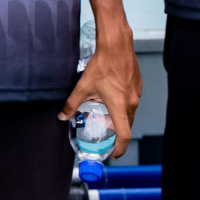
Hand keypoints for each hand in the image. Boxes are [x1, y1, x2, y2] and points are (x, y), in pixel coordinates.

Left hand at [59, 23, 141, 158]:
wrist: (116, 46)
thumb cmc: (102, 65)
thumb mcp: (83, 87)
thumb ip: (72, 104)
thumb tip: (62, 116)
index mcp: (120, 107)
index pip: (124, 135)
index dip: (120, 148)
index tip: (114, 153)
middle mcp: (132, 102)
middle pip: (126, 124)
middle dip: (115, 130)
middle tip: (102, 129)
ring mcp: (136, 93)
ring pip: (129, 112)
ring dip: (118, 115)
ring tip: (103, 109)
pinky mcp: (137, 85)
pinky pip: (131, 100)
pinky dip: (121, 103)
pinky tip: (109, 93)